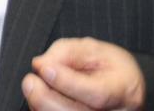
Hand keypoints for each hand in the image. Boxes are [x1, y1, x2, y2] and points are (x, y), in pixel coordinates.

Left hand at [21, 37, 145, 109]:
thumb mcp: (95, 49)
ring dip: (41, 105)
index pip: (97, 93)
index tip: (45, 69)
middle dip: (46, 98)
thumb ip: (68, 52)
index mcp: (124, 90)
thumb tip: (42, 64)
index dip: (68, 82)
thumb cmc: (111, 67)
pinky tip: (41, 98)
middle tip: (30, 81)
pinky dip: (43, 110)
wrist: (122, 86)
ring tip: (33, 86)